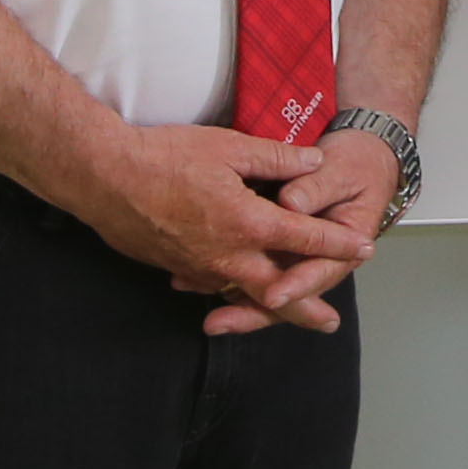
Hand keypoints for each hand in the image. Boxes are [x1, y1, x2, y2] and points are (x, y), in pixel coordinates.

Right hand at [66, 122, 378, 326]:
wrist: (104, 178)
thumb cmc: (164, 157)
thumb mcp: (228, 146)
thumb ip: (275, 158)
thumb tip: (312, 163)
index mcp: (248, 223)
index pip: (306, 237)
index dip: (338, 244)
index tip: (363, 250)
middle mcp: (228, 254)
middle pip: (279, 290)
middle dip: (307, 307)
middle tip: (330, 321)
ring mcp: (200, 267)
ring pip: (243, 295)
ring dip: (269, 308)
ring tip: (288, 317)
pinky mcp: (176, 268)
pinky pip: (211, 288)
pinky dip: (229, 296)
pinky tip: (232, 295)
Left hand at [208, 121, 409, 338]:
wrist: (360, 158)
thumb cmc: (354, 164)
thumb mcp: (341, 170)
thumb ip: (314, 187)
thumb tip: (291, 204)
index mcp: (347, 246)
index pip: (320, 271)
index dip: (297, 285)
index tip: (273, 295)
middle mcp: (320, 260)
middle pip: (289, 296)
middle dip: (254, 312)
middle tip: (221, 323)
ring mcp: (297, 258)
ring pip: (267, 289)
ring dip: (236, 305)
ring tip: (208, 319)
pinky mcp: (278, 250)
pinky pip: (253, 273)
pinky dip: (226, 282)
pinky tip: (195, 286)